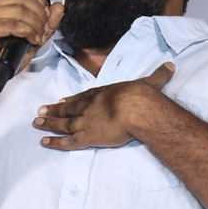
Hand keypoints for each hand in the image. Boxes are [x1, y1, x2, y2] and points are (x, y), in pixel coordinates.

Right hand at [0, 0, 64, 83]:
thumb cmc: (4, 58)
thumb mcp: (31, 38)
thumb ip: (46, 24)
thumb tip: (59, 7)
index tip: (47, 14)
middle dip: (40, 14)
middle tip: (44, 30)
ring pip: (20, 10)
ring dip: (35, 25)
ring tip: (37, 37)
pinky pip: (13, 24)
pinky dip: (27, 31)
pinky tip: (31, 40)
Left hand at [34, 63, 173, 149]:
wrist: (136, 108)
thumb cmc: (141, 96)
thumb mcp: (150, 82)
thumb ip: (159, 75)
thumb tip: (171, 66)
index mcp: (103, 93)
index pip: (84, 96)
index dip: (73, 100)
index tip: (62, 101)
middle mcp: (90, 106)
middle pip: (69, 109)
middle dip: (54, 110)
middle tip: (41, 111)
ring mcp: (87, 121)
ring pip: (64, 124)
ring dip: (49, 123)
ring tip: (36, 123)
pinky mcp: (88, 137)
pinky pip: (68, 141)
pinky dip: (55, 141)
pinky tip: (44, 142)